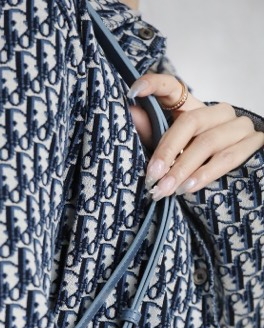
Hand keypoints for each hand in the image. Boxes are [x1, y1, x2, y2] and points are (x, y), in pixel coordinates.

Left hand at [127, 71, 263, 199]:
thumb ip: (152, 131)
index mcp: (193, 107)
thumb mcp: (169, 149)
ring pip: (208, 143)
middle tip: (152, 177)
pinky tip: (189, 188)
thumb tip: (130, 113)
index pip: (173, 86)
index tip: (133, 91)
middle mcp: (218, 111)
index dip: (155, 84)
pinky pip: (228, 158)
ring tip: (166, 190)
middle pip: (190, 122)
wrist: (235, 175)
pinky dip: (205, 174)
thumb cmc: (195, 162)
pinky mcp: (254, 142)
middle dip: (168, 152)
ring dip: (183, 169)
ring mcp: (239, 125)